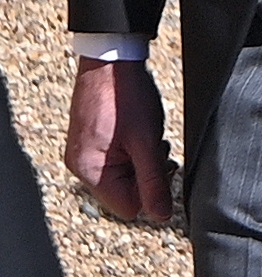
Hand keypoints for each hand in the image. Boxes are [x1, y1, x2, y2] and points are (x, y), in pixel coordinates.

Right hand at [66, 57, 172, 221]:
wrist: (112, 61)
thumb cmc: (126, 97)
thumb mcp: (147, 142)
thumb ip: (154, 181)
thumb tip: (162, 216)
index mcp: (91, 171)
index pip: (127, 208)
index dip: (152, 194)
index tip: (164, 168)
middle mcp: (82, 167)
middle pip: (125, 192)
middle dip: (148, 175)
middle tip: (159, 149)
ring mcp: (85, 153)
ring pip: (123, 175)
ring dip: (143, 161)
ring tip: (150, 138)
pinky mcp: (91, 142)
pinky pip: (117, 160)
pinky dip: (134, 151)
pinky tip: (141, 133)